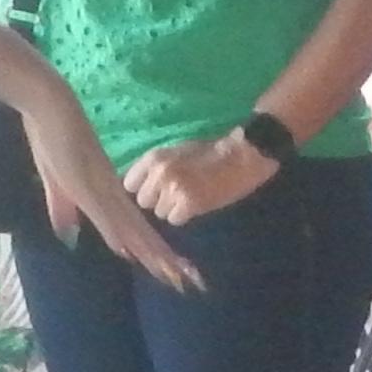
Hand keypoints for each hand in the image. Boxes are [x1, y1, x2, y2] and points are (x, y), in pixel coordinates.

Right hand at [23, 83, 201, 291]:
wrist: (49, 105)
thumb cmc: (52, 139)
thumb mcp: (55, 183)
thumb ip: (63, 209)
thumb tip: (69, 235)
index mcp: (109, 197)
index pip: (138, 232)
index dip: (156, 253)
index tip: (176, 272)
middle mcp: (113, 196)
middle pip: (144, 235)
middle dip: (166, 260)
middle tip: (193, 282)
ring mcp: (101, 190)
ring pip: (133, 230)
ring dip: (153, 254)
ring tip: (178, 275)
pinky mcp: (87, 184)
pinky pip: (106, 214)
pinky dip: (120, 234)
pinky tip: (133, 252)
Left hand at [124, 131, 277, 225]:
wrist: (242, 156)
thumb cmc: (211, 151)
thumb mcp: (176, 151)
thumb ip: (156, 166)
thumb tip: (139, 184)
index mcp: (154, 157)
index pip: (129, 184)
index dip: (142, 188)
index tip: (154, 190)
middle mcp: (159, 173)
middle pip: (143, 201)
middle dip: (157, 200)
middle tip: (175, 195)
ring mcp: (173, 189)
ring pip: (159, 212)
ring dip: (172, 209)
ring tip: (189, 199)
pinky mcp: (189, 204)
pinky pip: (175, 220)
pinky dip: (184, 216)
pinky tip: (196, 206)